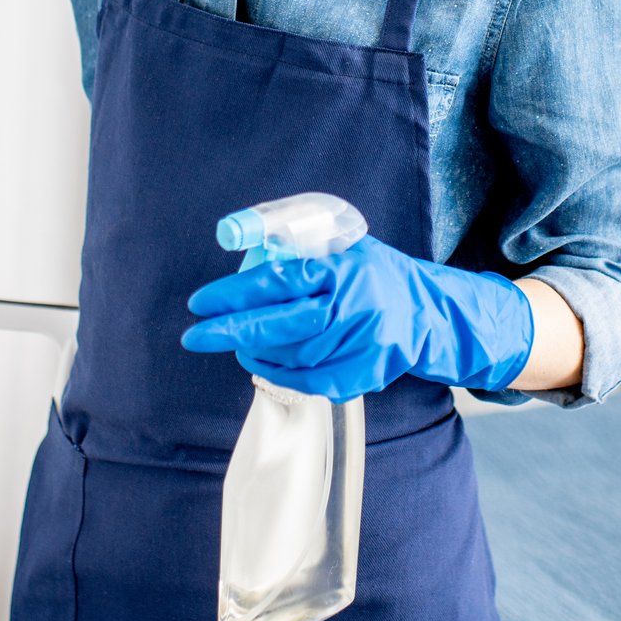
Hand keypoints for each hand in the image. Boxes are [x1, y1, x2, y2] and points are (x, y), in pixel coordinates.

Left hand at [181, 236, 535, 401]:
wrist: (426, 309)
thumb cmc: (370, 271)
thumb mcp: (339, 240)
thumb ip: (294, 240)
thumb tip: (236, 238)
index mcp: (343, 267)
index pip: (279, 281)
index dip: (234, 293)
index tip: (201, 302)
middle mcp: (355, 306)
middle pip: (282, 325)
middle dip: (231, 331)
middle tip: (194, 335)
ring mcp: (364, 343)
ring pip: (294, 357)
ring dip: (255, 352)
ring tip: (234, 342)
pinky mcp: (368, 372)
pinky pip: (313, 381)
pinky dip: (281, 375)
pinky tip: (262, 363)